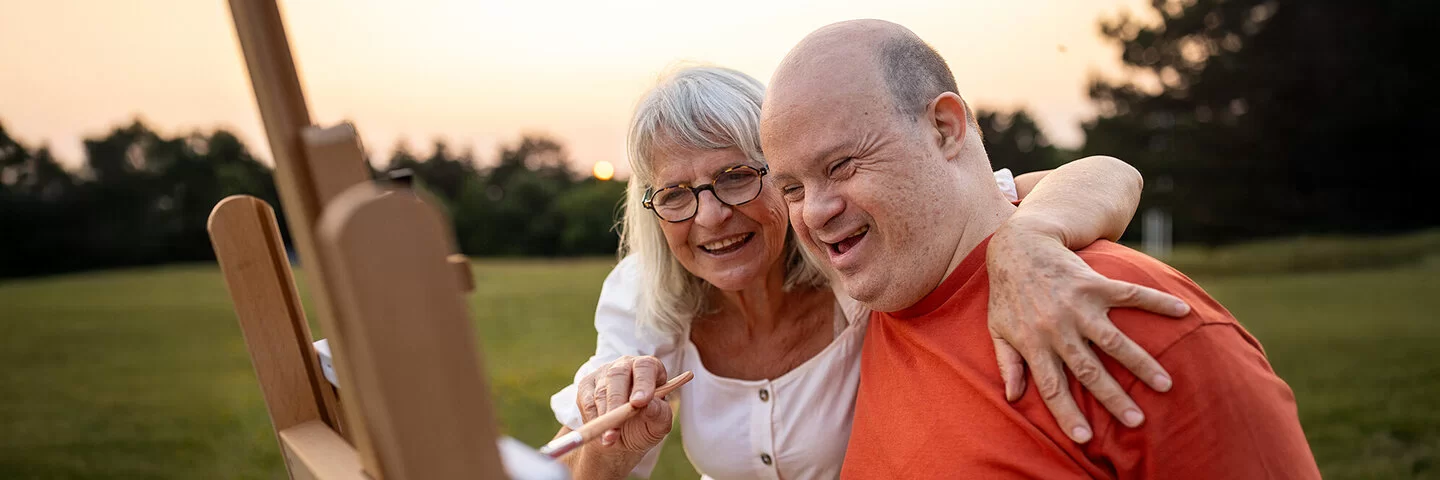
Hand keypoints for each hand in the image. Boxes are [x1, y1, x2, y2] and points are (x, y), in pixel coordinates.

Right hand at [574, 355, 672, 452]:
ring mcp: (603, 374)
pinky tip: (601, 433)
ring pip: (600, 391)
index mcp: (649, 369)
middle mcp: (625, 366)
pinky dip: (593, 419)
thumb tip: (650, 406)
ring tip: (611, 438)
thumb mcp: (659, 425)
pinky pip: (587, 401)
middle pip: (618, 375)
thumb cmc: (646, 425)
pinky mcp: (586, 386)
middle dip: (617, 401)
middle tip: (618, 424)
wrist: (621, 439)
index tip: (639, 403)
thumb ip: (660, 414)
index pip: (645, 367)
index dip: (643, 383)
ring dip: (605, 417)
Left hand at [987, 220, 1190, 442]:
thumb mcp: (998, 330)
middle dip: (1112, 397)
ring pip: (1113, 340)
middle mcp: (1058, 327)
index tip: (1084, 438)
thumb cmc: (1007, 293)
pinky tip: (1181, 311)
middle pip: (1088, 370)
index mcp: (1034, 343)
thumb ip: (1008, 363)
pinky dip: (1156, 302)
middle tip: (1136, 420)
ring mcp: (1078, 305)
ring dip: (1140, 362)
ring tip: (1164, 384)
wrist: (1018, 245)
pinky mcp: (1094, 283)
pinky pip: (1129, 294)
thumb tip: (1013, 397)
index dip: (1066, 413)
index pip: (1052, 386)